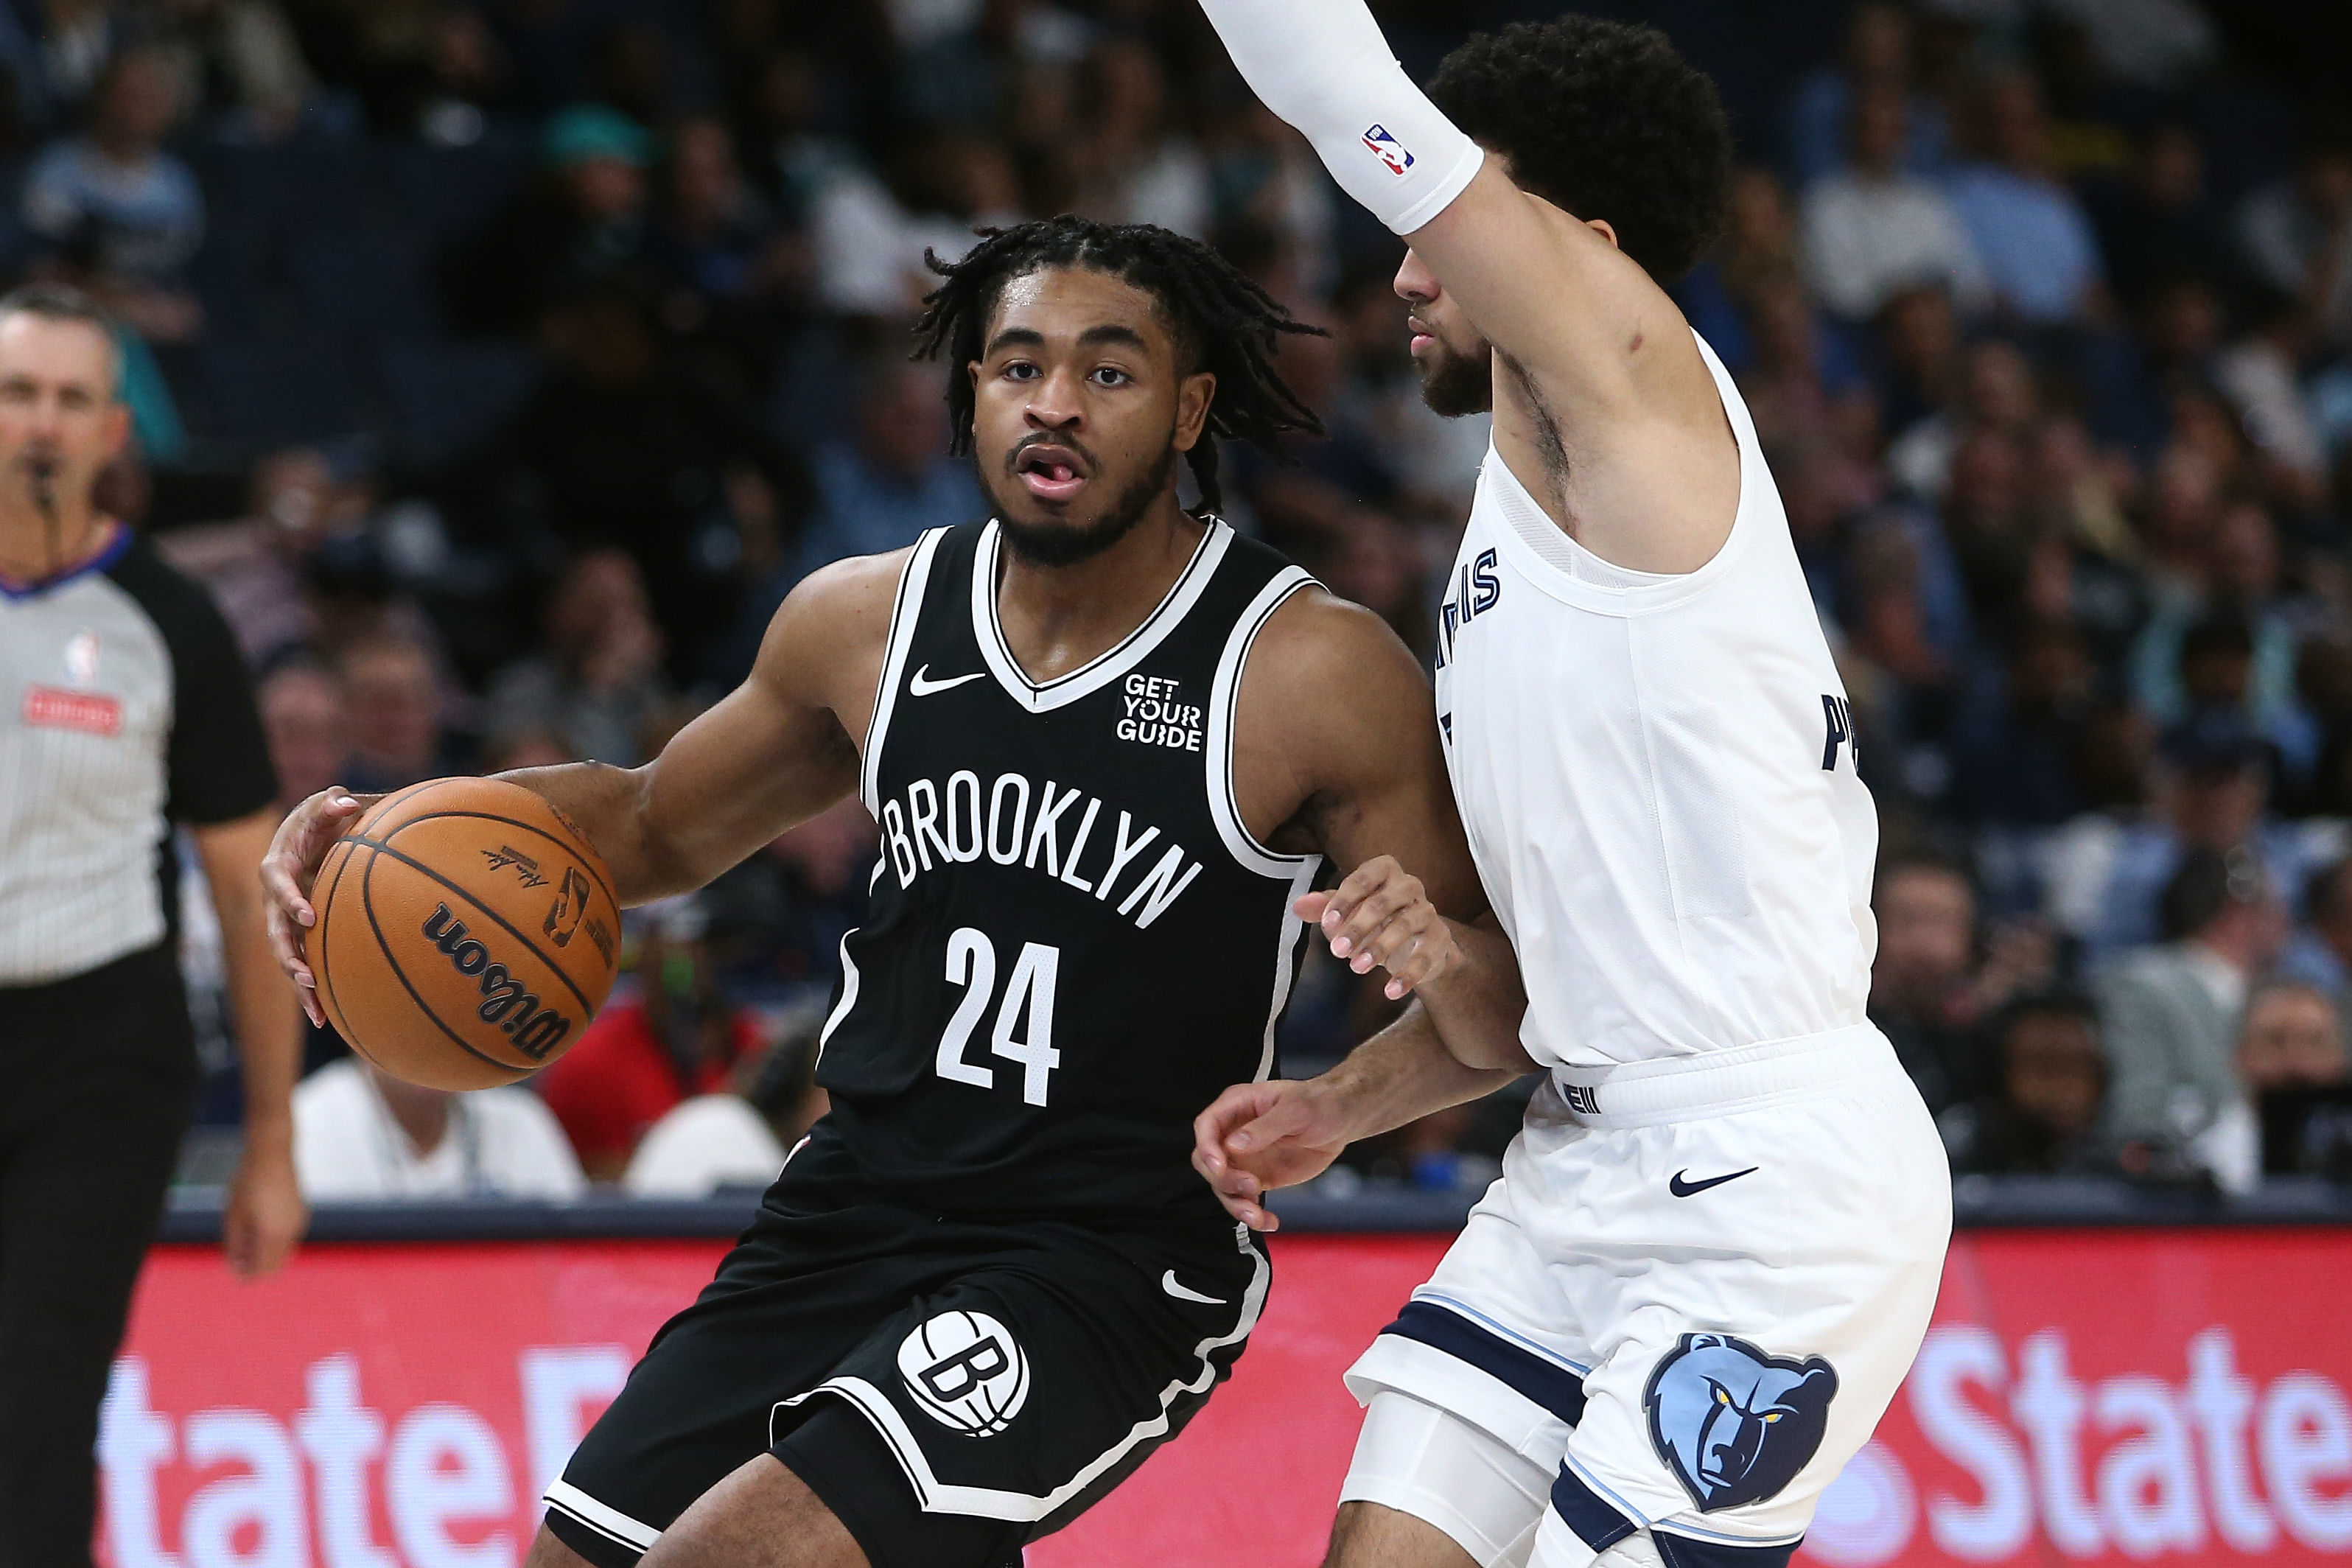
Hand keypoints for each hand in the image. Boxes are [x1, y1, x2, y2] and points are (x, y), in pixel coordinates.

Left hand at [222, 1142, 306, 1279]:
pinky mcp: (301, 1214)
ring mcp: (299, 1222)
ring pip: (284, 1253)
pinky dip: (275, 1241)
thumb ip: (235, 1245)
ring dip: (266, 1252)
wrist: (273, 1154)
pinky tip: (260, 1223)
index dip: (247, 1275)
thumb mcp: (234, 1215)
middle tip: (239, 1253)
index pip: (263, 1271)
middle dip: (257, 1266)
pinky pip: (289, 1238)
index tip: (235, 1269)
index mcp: (273, 1234)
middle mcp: (291, 1232)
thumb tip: (237, 1265)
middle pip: (276, 1266)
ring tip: (247, 1233)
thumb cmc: (249, 1182)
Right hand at [259, 788, 374, 1024]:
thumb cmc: (320, 819)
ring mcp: (284, 921)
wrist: (312, 835)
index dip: (290, 900)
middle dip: (288, 955)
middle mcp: (274, 899)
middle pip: (274, 932)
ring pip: (286, 956)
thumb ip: (331, 804)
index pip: (278, 884)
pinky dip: (309, 991)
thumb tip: (344, 801)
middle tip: (305, 975)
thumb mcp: (324, 806)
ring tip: (316, 1008)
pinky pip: (301, 964)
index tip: (308, 916)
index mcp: (277, 867)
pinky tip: (324, 1019)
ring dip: (298, 982)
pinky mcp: (298, 935)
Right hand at [1192, 1079, 1356, 1231]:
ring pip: (1223, 1187)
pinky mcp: (1258, 1178)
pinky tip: (1270, 1222)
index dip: (1207, 1148)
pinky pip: (1245, 1201)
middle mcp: (1233, 1134)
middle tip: (1251, 1186)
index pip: (1206, 1126)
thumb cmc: (1318, 1103)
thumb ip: (1265, 1126)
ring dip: (1236, 1205)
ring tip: (1257, 1215)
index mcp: (1237, 1106)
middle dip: (1224, 1180)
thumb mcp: (1295, 1110)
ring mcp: (1244, 1159)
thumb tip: (1234, 1145)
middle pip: (1207, 1162)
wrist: (1340, 1121)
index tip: (1219, 1167)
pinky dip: (1254, 1216)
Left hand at [1298, 855, 1461, 1000]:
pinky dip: (1407, 975)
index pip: (1362, 880)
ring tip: (1356, 968)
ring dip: (1378, 948)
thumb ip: (1325, 908)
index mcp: (1385, 870)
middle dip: (1357, 927)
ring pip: (1404, 926)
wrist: (1417, 943)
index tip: (1327, 925)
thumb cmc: (1376, 919)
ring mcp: (1427, 910)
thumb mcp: (1349, 911)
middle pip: (1382, 903)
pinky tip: (1390, 991)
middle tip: (1336, 951)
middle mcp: (1409, 885)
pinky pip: (1424, 956)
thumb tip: (1298, 906)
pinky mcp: (1439, 937)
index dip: (1343, 901)